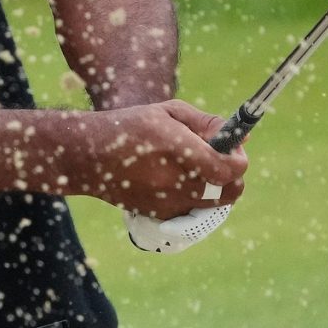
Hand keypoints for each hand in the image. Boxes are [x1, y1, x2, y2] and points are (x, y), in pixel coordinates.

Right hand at [69, 100, 246, 217]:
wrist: (88, 157)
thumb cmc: (129, 127)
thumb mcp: (167, 112)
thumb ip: (206, 123)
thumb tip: (238, 136)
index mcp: (177, 148)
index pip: (229, 168)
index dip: (239, 158)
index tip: (233, 148)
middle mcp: (175, 180)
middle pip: (230, 191)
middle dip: (233, 176)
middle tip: (219, 159)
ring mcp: (168, 202)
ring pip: (214, 202)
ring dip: (215, 186)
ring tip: (195, 167)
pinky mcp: (160, 214)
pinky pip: (193, 209)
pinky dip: (194, 197)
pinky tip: (176, 180)